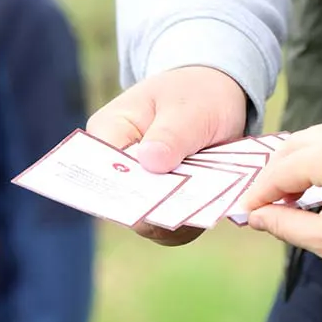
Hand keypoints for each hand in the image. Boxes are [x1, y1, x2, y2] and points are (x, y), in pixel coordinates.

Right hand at [87, 65, 247, 245]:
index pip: (105, 169)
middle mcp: (117, 166)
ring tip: (204, 209)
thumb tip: (150, 162)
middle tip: (185, 211)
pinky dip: (192, 221)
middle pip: (126, 201)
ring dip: (177, 219)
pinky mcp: (164, 205)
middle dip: (155, 208)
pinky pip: (172, 226)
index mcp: (109, 132)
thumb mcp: (189, 108)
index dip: (124, 187)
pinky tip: (211, 211)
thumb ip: (171, 134)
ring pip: (150, 221)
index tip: (152, 197)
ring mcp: (141, 189)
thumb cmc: (196, 94)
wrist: (216, 97)